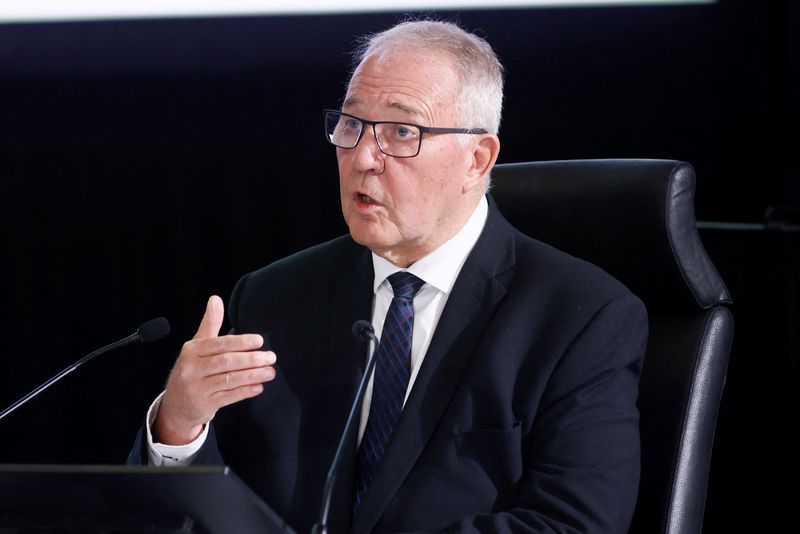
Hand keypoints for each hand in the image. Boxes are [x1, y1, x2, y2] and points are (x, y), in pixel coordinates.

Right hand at [153, 295, 276, 444]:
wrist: (176, 404)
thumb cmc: (192, 369)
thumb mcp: (197, 346)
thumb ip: (210, 323)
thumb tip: (215, 299)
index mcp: (191, 351)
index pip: (219, 344)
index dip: (241, 342)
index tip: (260, 341)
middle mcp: (191, 369)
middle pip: (226, 362)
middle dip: (251, 359)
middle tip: (271, 357)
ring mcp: (197, 389)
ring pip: (229, 380)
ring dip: (253, 376)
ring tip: (270, 372)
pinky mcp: (204, 405)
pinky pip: (229, 397)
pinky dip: (245, 391)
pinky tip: (259, 387)